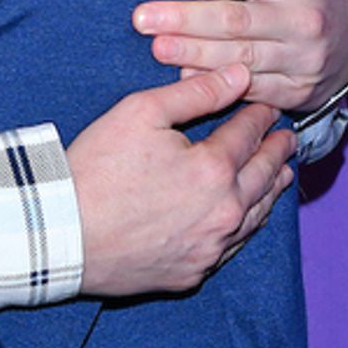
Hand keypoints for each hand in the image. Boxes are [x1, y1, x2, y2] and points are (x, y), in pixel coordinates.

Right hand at [68, 64, 294, 297]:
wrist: (60, 235)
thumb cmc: (94, 171)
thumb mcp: (140, 113)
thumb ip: (195, 92)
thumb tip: (239, 75)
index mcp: (213, 169)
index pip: (249, 135)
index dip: (260, 116)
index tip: (267, 107)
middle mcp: (222, 212)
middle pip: (263, 177)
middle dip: (277, 153)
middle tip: (287, 140)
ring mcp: (209, 247)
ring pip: (256, 216)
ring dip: (271, 191)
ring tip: (280, 175)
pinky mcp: (192, 272)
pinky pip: (233, 247)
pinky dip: (248, 225)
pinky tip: (247, 217)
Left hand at [132, 0, 347, 112]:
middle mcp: (300, 21)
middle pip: (235, 21)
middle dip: (185, 19)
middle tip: (142, 17)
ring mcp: (297, 60)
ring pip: (238, 59)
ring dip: (192, 54)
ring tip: (155, 46)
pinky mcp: (290, 92)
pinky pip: (246, 90)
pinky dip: (212, 83)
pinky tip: (180, 77)